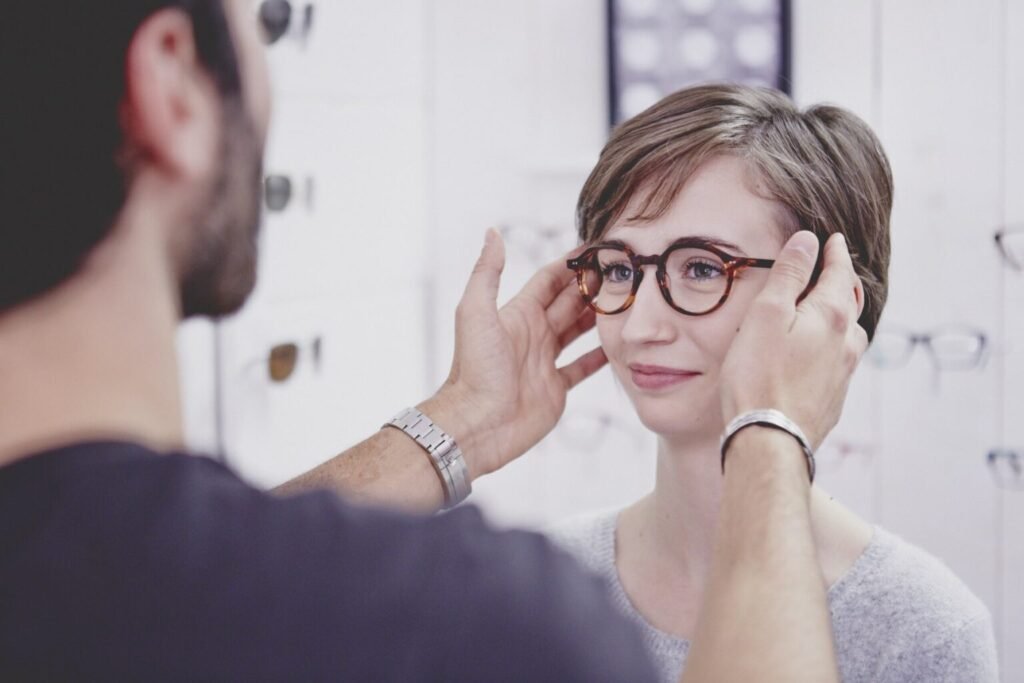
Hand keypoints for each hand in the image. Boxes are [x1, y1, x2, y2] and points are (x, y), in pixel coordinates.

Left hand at [422, 229, 606, 478]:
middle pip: (570, 302)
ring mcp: (545, 361)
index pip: (550, 280)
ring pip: (579, 331)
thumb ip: (487, 272)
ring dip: (600, 316)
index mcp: (518, 313)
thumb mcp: (476, 313)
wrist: (477, 424)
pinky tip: (618, 346)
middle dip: (594, 286)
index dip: (572, 263)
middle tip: (624, 271)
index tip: (598, 247)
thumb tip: (492, 232)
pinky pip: (582, 367)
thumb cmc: (474, 370)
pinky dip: (600, 357)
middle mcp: (534, 333)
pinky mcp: (556, 388)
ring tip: (628, 301)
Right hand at [720, 231, 867, 448]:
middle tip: (834, 267)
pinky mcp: (833, 399)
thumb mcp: (765, 315)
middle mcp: (847, 343)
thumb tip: (809, 241)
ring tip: (830, 308)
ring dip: (842, 315)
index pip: (839, 272)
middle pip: (851, 302)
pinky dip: (834, 345)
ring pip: (850, 334)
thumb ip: (788, 275)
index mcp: (832, 316)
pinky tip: (821, 352)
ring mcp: (843, 373)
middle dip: (843, 281)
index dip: (835, 253)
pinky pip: (841, 361)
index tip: (833, 239)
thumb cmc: (759, 376)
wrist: (769, 440)